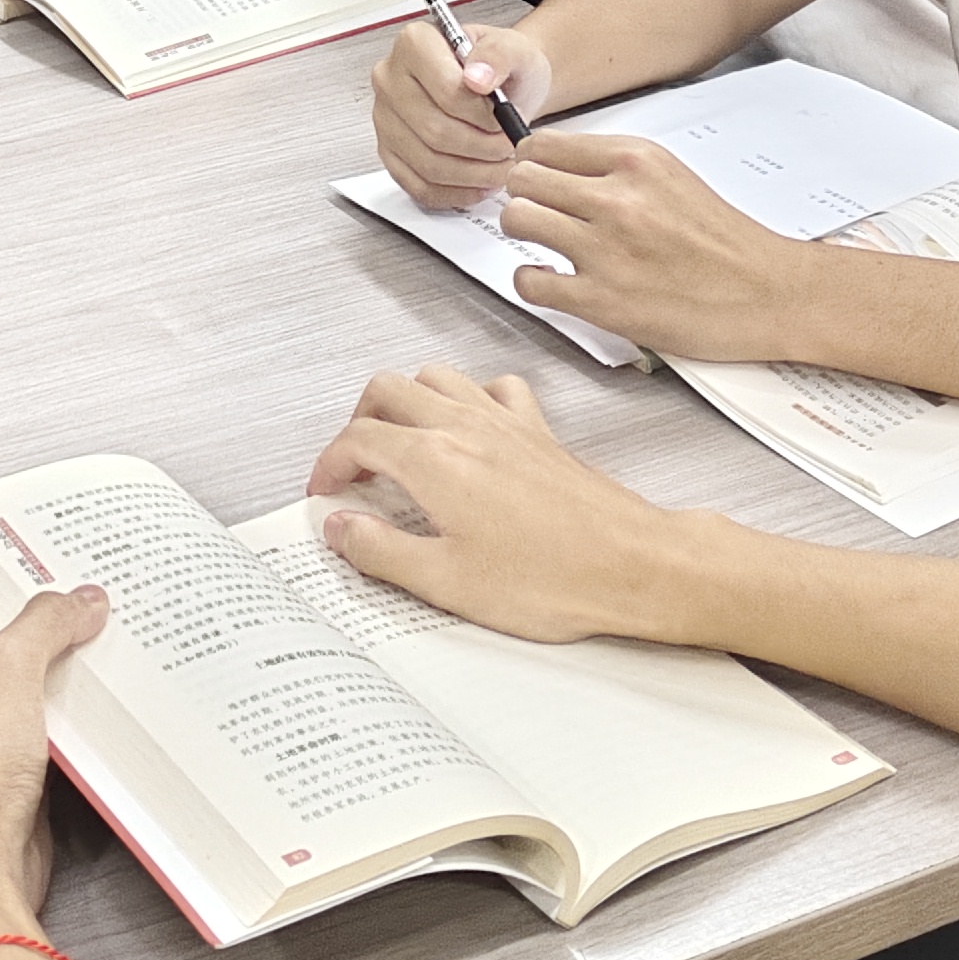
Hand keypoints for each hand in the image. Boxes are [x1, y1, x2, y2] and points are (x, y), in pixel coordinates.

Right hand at [304, 366, 689, 644]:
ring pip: (435, 377)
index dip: (329, 464)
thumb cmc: (554, 577)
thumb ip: (381, 551)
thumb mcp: (447, 582)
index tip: (327, 491)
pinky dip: (468, 397)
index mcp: (434, 460)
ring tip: (396, 442)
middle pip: (386, 390)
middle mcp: (466, 427)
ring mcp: (504, 423)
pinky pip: (492, 388)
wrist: (631, 565)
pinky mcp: (538, 432)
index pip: (357, 438)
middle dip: (357, 423)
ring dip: (404, 401)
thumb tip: (342, 530)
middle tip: (352, 467)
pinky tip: (468, 426)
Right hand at [370, 18, 549, 207]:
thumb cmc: (503, 67)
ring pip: (428, 163)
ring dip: (474, 172)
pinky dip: (456, 192)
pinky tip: (480, 182)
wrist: (503, 87)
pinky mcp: (389, 152)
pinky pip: (419, 186)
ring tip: (500, 163)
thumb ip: (498, 54)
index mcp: (414, 44)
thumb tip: (477, 77)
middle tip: (508, 144)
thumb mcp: (515, 48)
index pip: (446, 91)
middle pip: (435, 131)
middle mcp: (390, 79)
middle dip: (483, 146)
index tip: (504, 115)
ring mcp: (385, 118)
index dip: (483, 114)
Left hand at [500, 130, 816, 362]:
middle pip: (523, 178)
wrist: (768, 293)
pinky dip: (533, 282)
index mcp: (635, 161)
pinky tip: (555, 281)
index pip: (542, 144)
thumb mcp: (672, 177)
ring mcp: (606, 249)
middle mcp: (618, 198)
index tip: (538, 179)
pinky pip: (529, 280)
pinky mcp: (602, 300)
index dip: (533, 164)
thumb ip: (616, 168)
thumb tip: (557, 165)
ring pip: (518, 219)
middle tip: (539, 213)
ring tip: (547, 245)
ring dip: (525, 234)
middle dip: (525, 196)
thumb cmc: (725, 241)